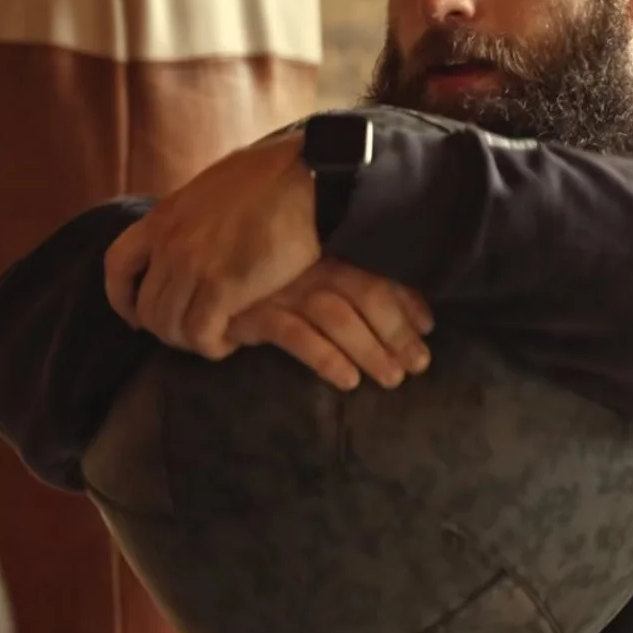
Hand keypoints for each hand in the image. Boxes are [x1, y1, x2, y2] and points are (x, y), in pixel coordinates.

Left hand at [104, 133, 318, 356]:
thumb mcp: (213, 188)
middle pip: (147, 308)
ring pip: (170, 327)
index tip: (135, 316)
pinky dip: (213, 345)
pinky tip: (232, 340)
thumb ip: (194, 216)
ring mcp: (193, 265)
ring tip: (218, 336)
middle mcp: (169, 243)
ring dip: (192, 340)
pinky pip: (201, 334)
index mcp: (164, 217)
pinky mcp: (223, 286)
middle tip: (196, 332)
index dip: (121, 299)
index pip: (116, 265)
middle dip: (167, 329)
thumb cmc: (271, 178)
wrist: (306, 178)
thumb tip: (198, 234)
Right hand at [228, 259, 433, 391]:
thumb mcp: (312, 278)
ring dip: (369, 349)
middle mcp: (310, 267)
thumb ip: (353, 288)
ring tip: (391, 379)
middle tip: (418, 366)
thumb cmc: (267, 284)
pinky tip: (347, 379)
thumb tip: (414, 317)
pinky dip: (325, 357)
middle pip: (365, 295)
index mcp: (328, 253)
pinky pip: (296, 335)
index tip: (428, 329)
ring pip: (337, 316)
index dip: (406, 302)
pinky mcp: (256, 313)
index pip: (376, 273)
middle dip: (396, 332)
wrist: (204, 282)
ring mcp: (283, 288)